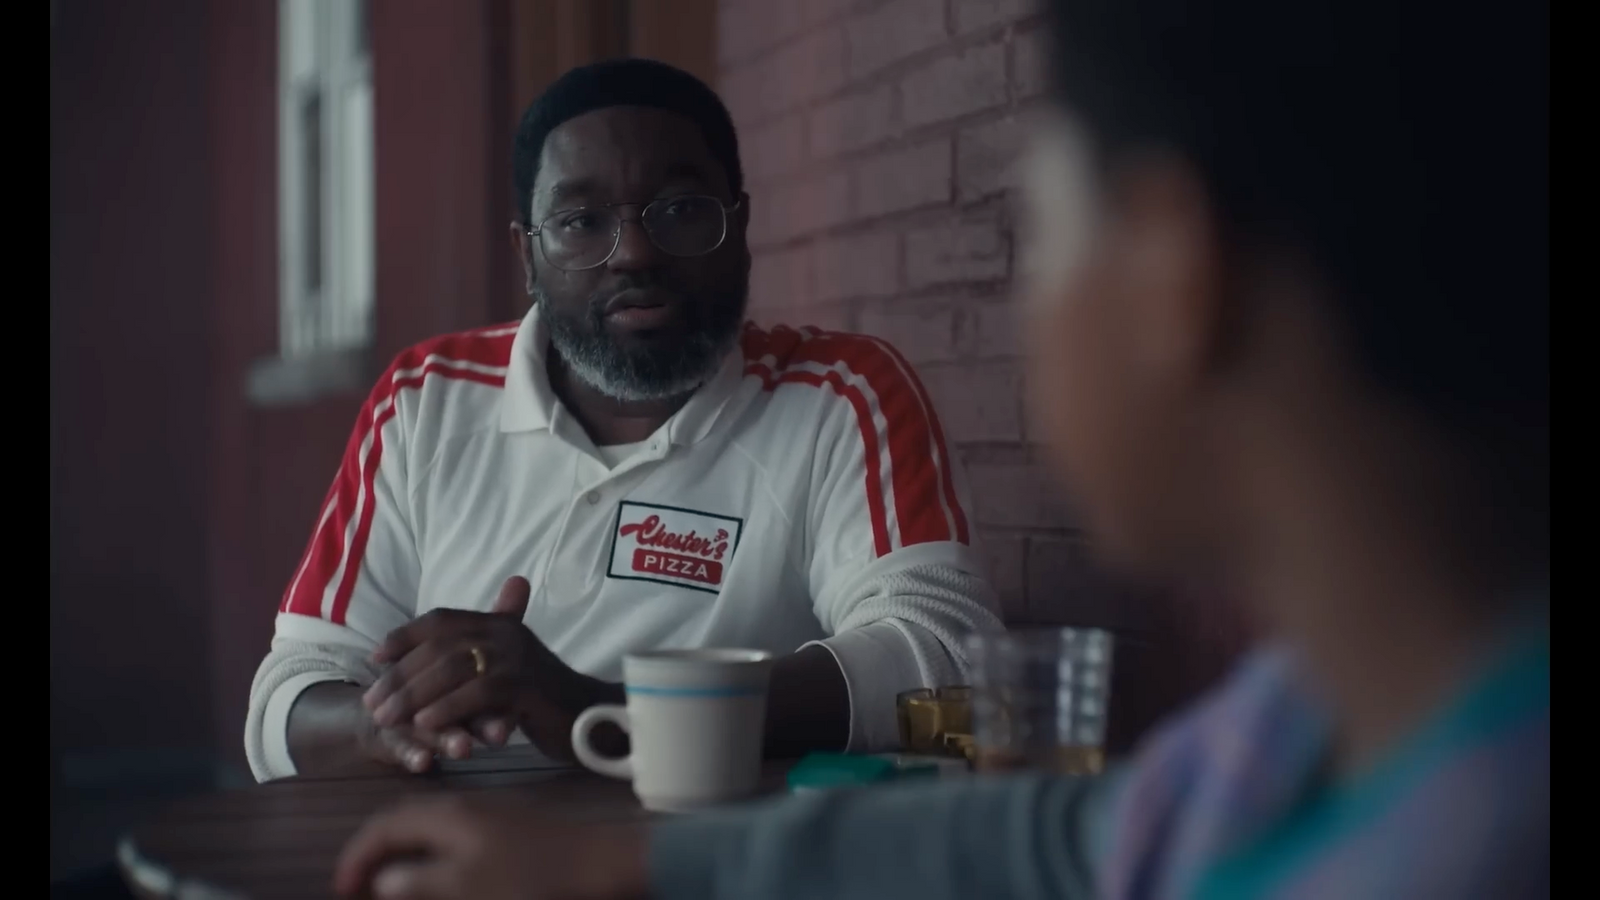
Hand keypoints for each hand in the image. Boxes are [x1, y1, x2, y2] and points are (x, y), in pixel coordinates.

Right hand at [333, 793, 649, 899]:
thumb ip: (419, 883)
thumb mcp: (469, 887)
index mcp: (448, 815)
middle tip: (357, 885)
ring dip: (402, 846)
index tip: (342, 889)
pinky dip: (431, 845)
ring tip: (388, 878)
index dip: (357, 857)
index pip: (384, 826)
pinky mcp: (507, 823)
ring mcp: (488, 810)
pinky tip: (435, 866)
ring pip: (429, 821)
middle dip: (375, 849)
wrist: (601, 861)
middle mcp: (464, 804)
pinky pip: (452, 827)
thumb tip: (381, 882)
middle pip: (403, 817)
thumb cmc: (534, 876)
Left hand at [362, 576, 610, 759]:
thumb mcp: (505, 671)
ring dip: (414, 694)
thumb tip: (428, 656)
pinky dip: (447, 708)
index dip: (404, 636)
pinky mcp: (527, 686)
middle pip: (439, 646)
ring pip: (453, 668)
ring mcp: (519, 657)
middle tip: (374, 703)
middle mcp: (507, 633)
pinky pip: (478, 693)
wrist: (591, 716)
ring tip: (389, 718)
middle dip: (400, 675)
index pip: (441, 619)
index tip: (375, 658)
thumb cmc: (543, 697)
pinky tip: (426, 724)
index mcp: (499, 624)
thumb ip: (472, 659)